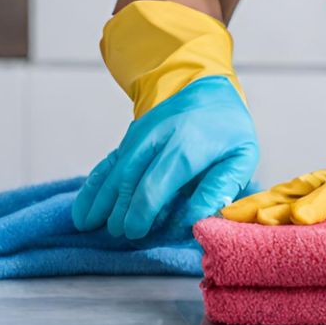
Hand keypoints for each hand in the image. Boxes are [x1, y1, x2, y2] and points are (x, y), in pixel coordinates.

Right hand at [72, 75, 258, 239]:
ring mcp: (141, 134)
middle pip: (129, 179)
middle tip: (119, 234)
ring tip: (89, 226)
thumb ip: (219, 189)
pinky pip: (108, 162)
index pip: (156, 184)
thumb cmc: (228, 130)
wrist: (211, 90)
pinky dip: (93, 186)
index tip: (137, 233)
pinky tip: (83, 208)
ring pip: (114, 170)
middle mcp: (159, 137)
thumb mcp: (242, 157)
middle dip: (120, 211)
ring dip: (100, 200)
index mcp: (188, 145)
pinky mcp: (131, 136)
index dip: (142, 212)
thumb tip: (194, 220)